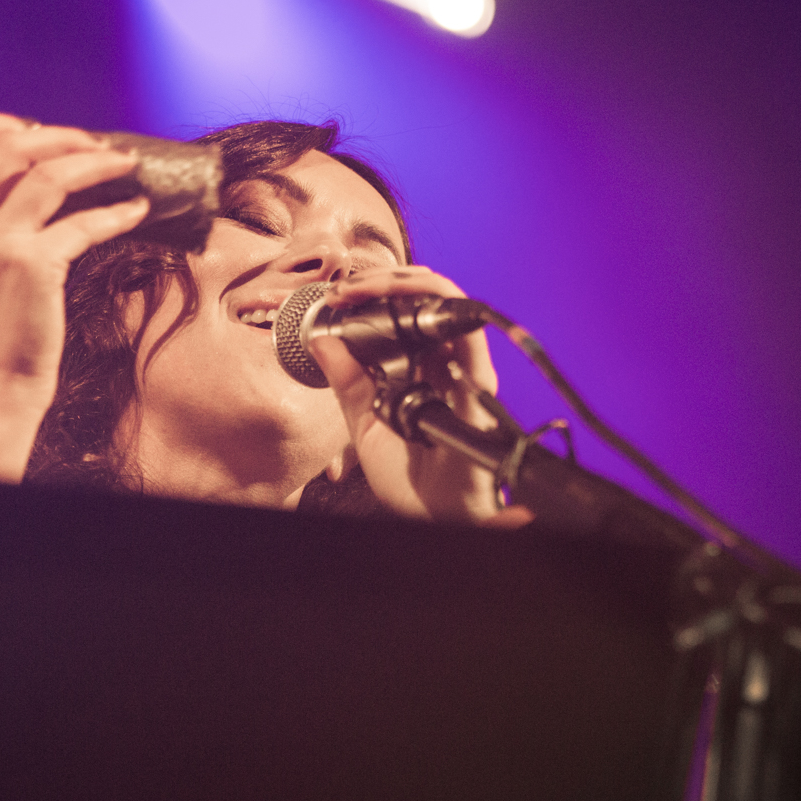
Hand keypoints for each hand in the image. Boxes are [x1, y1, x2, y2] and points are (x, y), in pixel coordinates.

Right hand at [0, 114, 149, 482]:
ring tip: (124, 165)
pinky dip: (117, 212)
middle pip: (8, 146)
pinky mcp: (30, 264)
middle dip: (59, 136)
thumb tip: (42, 196)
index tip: (32, 126)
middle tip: (95, 146)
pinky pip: (84, 221)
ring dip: (95, 162)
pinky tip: (136, 212)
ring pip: (49, 172)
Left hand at [308, 266, 533, 526]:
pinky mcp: (478, 383)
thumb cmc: (412, 484)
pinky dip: (439, 303)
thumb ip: (348, 384)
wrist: (435, 519)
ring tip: (364, 286)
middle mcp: (445, 363)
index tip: (335, 298)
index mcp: (421, 371)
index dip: (372, 296)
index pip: (403, 316)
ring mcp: (464, 370)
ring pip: (445, 302)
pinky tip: (406, 295)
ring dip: (403, 284)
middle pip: (424, 300)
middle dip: (382, 282)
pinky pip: (469, 331)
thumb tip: (322, 342)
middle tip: (344, 289)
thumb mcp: (365, 426)